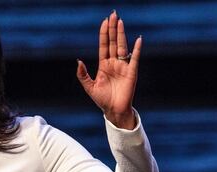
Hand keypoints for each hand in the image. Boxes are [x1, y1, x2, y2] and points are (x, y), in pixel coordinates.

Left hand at [76, 10, 140, 129]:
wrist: (114, 111)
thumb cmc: (102, 100)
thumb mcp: (89, 87)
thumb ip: (83, 74)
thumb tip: (78, 61)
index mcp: (104, 65)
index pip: (104, 45)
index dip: (104, 33)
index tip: (104, 21)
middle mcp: (114, 63)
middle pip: (113, 42)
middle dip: (113, 28)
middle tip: (113, 15)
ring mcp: (123, 66)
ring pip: (122, 47)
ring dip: (121, 34)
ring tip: (120, 22)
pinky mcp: (131, 72)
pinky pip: (135, 58)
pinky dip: (137, 49)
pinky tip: (138, 39)